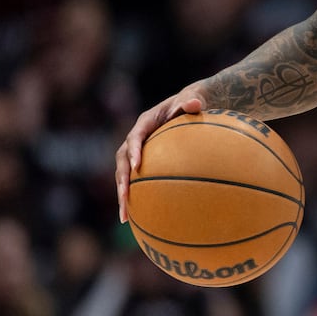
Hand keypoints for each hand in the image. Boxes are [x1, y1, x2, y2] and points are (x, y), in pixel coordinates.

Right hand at [115, 88, 207, 221]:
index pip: (135, 136)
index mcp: (146, 121)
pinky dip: (136, 197)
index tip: (136, 166)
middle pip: (122, 160)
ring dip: (123, 194)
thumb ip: (192, 101)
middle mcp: (137, 137)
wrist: (191, 104)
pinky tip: (140, 218)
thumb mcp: (195, 97)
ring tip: (125, 217)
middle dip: (121, 180)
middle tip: (125, 198)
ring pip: (124, 174)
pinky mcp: (145, 162)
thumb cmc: (194, 100)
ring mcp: (138, 151)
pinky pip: (137, 180)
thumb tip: (194, 104)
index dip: (133, 151)